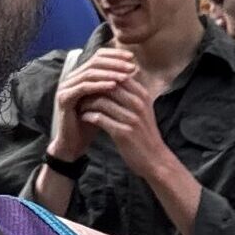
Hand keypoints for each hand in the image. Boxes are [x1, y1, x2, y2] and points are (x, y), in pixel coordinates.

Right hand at [48, 48, 135, 162]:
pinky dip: (99, 85)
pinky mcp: (64, 98)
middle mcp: (71, 78)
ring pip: (90, 73)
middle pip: (94, 62)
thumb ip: (115, 84)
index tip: (132, 58)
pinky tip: (113, 86)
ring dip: (109, 73)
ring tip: (125, 76)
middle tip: (131, 66)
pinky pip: (84, 87)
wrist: (75, 143)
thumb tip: (135, 69)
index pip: (97, 56)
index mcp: (80, 75)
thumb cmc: (92, 122)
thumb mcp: (107, 100)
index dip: (115, 55)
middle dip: (114, 63)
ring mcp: (66, 87)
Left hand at [74, 67, 170, 185]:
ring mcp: (131, 118)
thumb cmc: (145, 133)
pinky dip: (88, 116)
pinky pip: (99, 118)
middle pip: (108, 86)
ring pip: (101, 101)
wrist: (155, 159)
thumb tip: (112, 78)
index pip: (118, 75)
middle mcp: (138, 104)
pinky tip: (83, 117)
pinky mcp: (122, 133)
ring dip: (87, 103)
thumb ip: (130, 93)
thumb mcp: (143, 109)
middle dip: (91, 88)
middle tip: (80, 92)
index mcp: (142, 95)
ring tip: (79, 105)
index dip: (101, 77)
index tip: (89, 82)